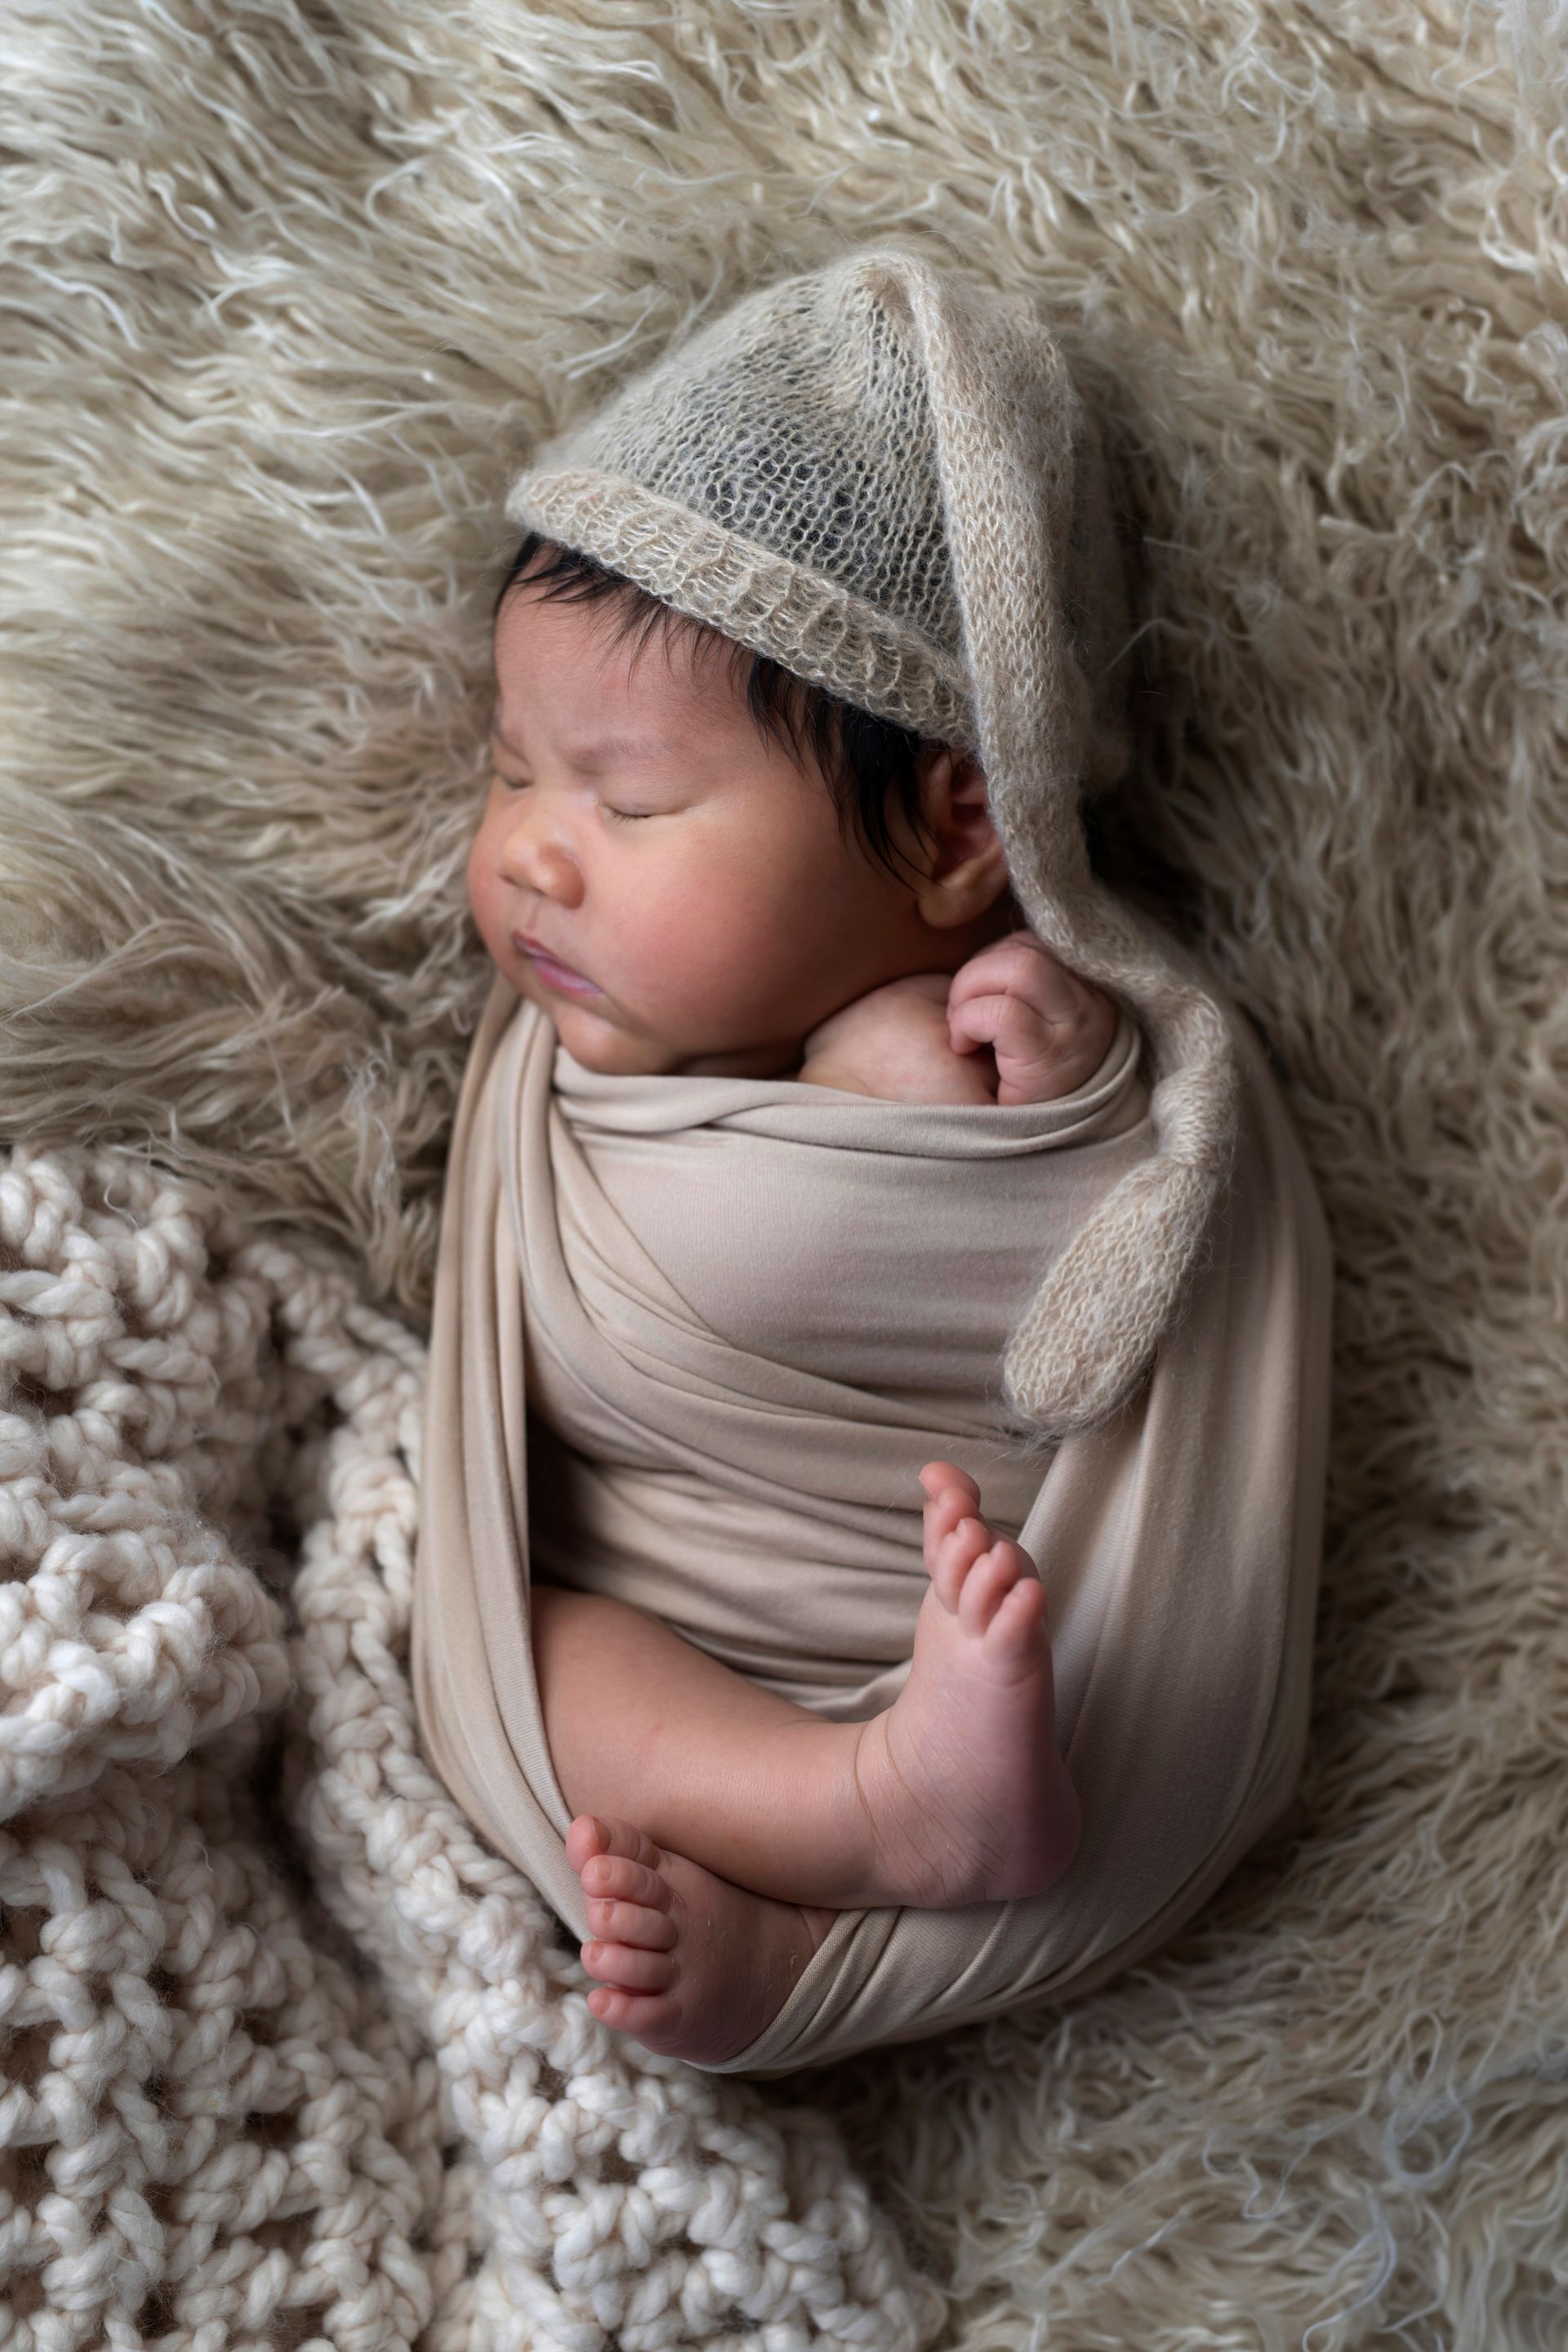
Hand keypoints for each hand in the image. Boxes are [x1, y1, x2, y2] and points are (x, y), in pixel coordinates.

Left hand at [946, 930, 1116, 1105]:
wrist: (1044, 1154)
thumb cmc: (1028, 1085)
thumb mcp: (1038, 1025)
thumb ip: (1022, 989)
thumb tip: (984, 963)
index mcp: (1086, 990)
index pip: (1031, 944)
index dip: (991, 962)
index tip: (980, 1000)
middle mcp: (1089, 1004)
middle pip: (1023, 949)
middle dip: (974, 974)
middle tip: (961, 1016)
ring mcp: (1072, 1028)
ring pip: (1016, 966)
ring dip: (968, 994)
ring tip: (963, 1030)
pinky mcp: (1047, 1056)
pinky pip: (1000, 1013)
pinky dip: (967, 1022)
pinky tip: (963, 1047)